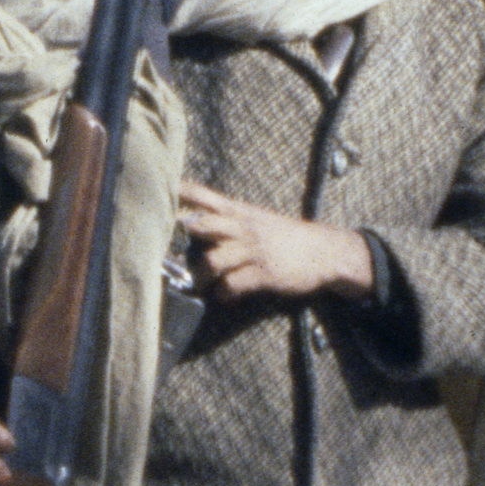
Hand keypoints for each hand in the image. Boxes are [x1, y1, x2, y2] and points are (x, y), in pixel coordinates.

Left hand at [175, 180, 377, 306]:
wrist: (327, 251)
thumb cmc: (285, 236)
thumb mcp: (257, 218)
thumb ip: (227, 218)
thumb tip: (190, 221)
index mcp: (240, 212)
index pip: (206, 196)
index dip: (181, 193)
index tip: (157, 190)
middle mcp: (244, 228)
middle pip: (204, 224)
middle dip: (184, 236)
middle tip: (167, 248)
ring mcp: (253, 251)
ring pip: (213, 260)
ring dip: (201, 276)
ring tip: (200, 284)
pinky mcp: (264, 274)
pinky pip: (233, 284)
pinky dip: (223, 293)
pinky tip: (224, 296)